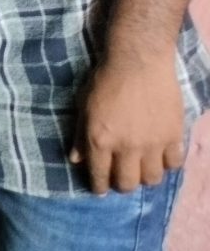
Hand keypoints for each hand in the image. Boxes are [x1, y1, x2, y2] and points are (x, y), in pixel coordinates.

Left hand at [70, 57, 185, 193]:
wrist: (137, 61)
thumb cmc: (104, 80)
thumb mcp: (83, 106)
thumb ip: (79, 135)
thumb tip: (76, 159)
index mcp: (99, 140)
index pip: (99, 176)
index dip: (99, 187)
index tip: (100, 190)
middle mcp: (126, 147)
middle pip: (127, 183)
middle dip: (122, 185)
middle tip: (121, 178)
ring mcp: (152, 143)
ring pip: (152, 179)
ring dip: (145, 177)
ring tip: (141, 168)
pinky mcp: (174, 135)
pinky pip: (174, 163)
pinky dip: (167, 164)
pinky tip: (161, 156)